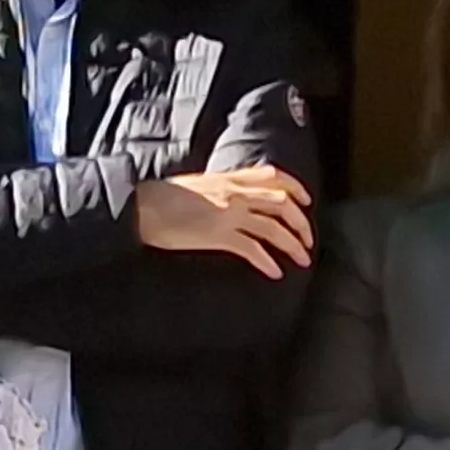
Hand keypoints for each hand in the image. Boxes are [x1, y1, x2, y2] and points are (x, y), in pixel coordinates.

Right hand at [133, 165, 314, 277]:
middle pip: (282, 203)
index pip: (273, 176)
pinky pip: (252, 249)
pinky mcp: (218, 234)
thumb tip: (237, 200)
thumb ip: (222, 189)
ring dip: (293, 245)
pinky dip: (267, 262)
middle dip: (301, 223)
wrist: (141, 206)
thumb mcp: (200, 185)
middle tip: (308, 241)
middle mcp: (234, 192)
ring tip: (302, 260)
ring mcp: (228, 213)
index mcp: (230, 178)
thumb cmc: (163, 198)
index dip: (296, 189)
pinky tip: (275, 273)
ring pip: (273, 227)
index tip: (306, 203)